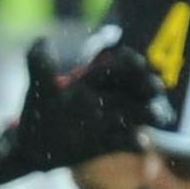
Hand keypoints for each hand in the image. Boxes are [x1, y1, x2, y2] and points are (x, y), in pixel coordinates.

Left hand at [0, 41, 169, 180]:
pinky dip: (136, 143)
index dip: (130, 63)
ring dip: (151, 112)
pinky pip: (129, 143)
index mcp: (97, 80)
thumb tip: (42, 40)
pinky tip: (141, 144)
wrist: (33, 147)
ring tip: (156, 115)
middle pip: (138, 88)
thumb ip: (39, 64)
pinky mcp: (112, 143)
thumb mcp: (40, 87)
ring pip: (140, 114)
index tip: (137, 63)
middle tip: (154, 87)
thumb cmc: (40, 112)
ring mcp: (115, 121)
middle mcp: (111, 98)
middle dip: (149, 86)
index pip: (120, 66)